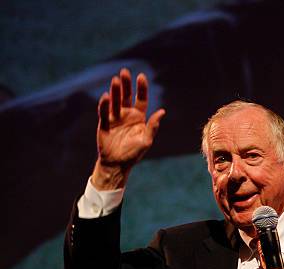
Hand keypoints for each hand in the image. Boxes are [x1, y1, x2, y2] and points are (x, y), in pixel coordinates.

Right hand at [92, 68, 165, 189]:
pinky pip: (104, 112)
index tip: (141, 76)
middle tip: (124, 72)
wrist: (117, 164)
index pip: (141, 99)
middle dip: (126, 85)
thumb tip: (162, 111)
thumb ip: (153, 126)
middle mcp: (126, 115)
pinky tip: (106, 96)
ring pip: (115, 101)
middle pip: (126, 96)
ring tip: (115, 80)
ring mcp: (115, 118)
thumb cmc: (134, 153)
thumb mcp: (146, 140)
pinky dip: (105, 105)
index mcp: (139, 117)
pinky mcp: (104, 124)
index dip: (141, 88)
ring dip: (115, 91)